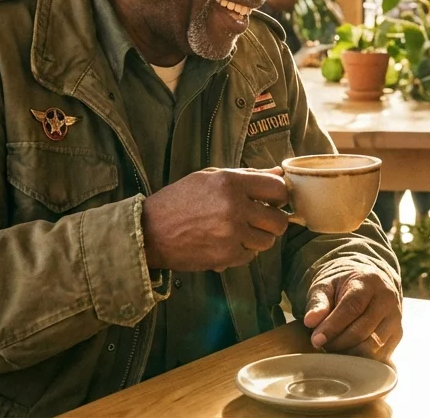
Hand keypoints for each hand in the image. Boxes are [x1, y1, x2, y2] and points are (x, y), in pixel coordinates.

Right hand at [140, 167, 289, 272]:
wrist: (149, 231)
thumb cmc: (179, 200)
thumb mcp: (209, 177)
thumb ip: (247, 175)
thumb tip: (279, 172)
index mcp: (230, 183)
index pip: (278, 189)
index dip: (279, 196)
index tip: (272, 200)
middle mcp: (234, 208)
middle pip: (279, 220)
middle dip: (273, 220)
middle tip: (260, 219)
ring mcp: (231, 235)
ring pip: (268, 241)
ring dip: (258, 237)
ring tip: (240, 231)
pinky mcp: (225, 257)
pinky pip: (250, 256)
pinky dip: (243, 251)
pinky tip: (227, 242)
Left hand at [302, 268, 401, 358]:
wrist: (368, 285)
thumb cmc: (342, 287)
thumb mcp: (326, 286)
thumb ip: (318, 302)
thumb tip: (310, 321)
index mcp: (370, 282)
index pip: (352, 307)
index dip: (333, 326)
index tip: (316, 340)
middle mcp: (387, 300)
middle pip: (362, 330)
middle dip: (337, 343)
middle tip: (320, 345)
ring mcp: (395, 319)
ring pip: (372, 347)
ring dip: (348, 353)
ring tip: (332, 348)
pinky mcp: (397, 336)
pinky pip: (378, 356)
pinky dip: (359, 360)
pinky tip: (345, 353)